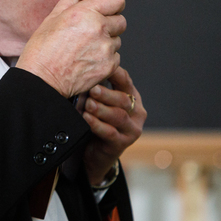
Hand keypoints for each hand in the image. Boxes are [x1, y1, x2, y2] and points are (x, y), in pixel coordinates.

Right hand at [16, 0, 125, 97]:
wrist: (42, 80)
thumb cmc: (43, 51)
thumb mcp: (52, 18)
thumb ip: (72, 2)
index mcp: (86, 13)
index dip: (113, 3)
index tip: (108, 7)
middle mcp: (99, 29)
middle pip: (121, 20)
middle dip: (110, 24)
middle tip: (94, 31)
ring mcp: (106, 49)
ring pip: (117, 40)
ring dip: (107, 42)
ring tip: (87, 48)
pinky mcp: (109, 66)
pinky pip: (116, 57)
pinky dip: (106, 58)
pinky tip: (88, 59)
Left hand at [81, 66, 145, 185]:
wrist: (98, 153)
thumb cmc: (99, 122)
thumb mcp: (102, 102)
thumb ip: (98, 87)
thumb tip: (84, 69)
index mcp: (132, 97)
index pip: (125, 80)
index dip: (113, 72)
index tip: (98, 66)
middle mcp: (136, 112)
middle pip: (123, 99)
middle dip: (106, 93)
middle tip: (91, 89)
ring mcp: (131, 129)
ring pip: (118, 116)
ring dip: (101, 109)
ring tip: (88, 104)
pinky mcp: (122, 144)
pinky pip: (110, 133)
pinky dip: (97, 124)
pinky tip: (87, 119)